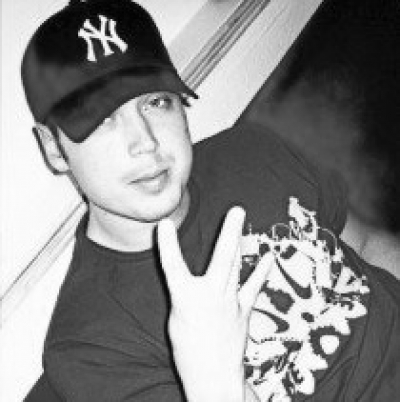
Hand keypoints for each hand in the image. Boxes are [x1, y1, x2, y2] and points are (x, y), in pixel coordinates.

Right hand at [157, 207, 272, 401]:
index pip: (172, 266)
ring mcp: (230, 301)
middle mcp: (210, 295)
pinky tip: (268, 256)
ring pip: (236, 265)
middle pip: (221, 257)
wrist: (214, 378)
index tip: (163, 223)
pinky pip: (253, 285)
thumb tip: (187, 278)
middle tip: (237, 210)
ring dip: (238, 241)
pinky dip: (261, 270)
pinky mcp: (243, 309)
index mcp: (185, 299)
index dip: (167, 244)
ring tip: (241, 221)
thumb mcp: (176, 319)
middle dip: (229, 231)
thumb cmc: (190, 351)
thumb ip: (183, 292)